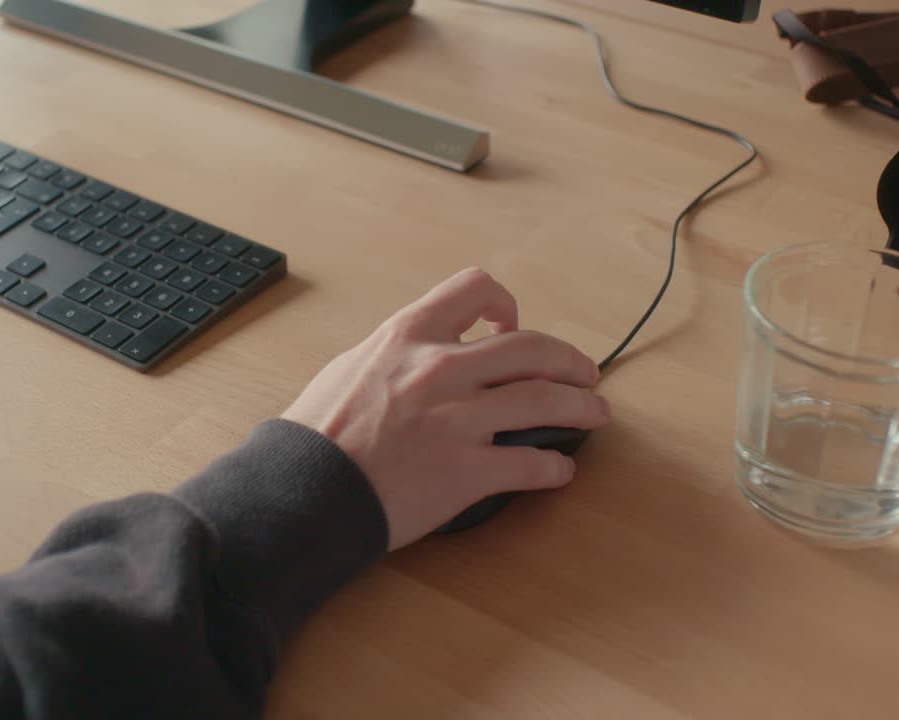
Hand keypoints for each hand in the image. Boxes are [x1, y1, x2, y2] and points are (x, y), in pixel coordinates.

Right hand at [283, 268, 609, 550]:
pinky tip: (560, 471)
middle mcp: (440, 369)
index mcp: (408, 337)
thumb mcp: (348, 369)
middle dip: (569, 360)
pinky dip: (555, 467)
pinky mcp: (467, 471)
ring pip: (547, 400)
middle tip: (585, 374)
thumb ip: (393, 356)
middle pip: (532, 347)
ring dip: (582, 407)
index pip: (474, 289)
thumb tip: (418, 356)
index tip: (512, 324)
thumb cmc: (315, 436)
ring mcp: (458, 420)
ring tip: (596, 414)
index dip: (505, 304)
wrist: (301, 490)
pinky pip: (532, 464)